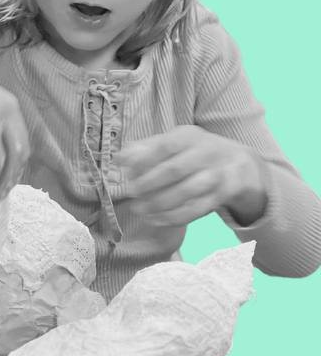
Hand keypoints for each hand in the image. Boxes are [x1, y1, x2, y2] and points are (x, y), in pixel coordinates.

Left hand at [118, 126, 267, 227]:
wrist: (236, 164)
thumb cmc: (193, 153)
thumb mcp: (172, 143)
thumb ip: (144, 149)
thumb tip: (119, 158)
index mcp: (190, 136)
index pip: (165, 146)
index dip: (144, 161)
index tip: (127, 172)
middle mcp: (207, 152)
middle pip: (175, 170)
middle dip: (149, 184)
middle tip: (133, 193)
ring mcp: (217, 174)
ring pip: (187, 191)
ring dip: (159, 203)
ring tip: (140, 209)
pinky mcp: (222, 195)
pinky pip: (197, 209)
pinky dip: (173, 217)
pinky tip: (155, 219)